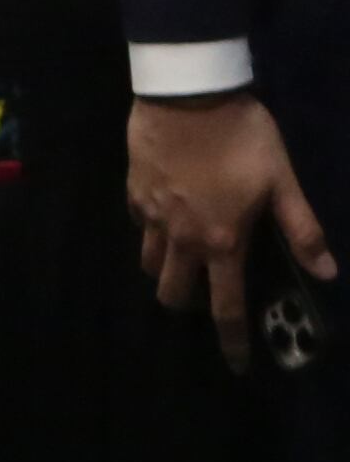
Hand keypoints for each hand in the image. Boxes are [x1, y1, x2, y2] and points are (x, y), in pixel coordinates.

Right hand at [131, 92, 335, 370]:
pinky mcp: (134, 192)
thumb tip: (327, 273)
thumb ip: (302, 228)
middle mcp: (182, 238)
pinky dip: (152, 231)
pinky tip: (165, 215)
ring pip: (149, 263)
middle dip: (188, 305)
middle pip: (172, 292)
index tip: (237, 366)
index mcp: (223, 241)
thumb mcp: (282, 180)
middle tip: (203, 296)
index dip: (233, 340)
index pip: (226, 307)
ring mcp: (152, 216)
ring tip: (182, 260)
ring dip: (165, 270)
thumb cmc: (242, 138)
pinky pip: (139, 225)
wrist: (186, 95)